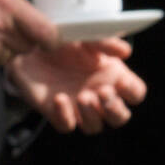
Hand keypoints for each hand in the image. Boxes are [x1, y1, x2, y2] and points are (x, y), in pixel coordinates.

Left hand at [7, 38, 146, 131]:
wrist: (30, 45)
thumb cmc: (64, 41)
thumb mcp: (85, 37)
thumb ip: (105, 43)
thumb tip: (126, 51)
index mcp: (112, 77)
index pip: (135, 93)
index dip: (132, 91)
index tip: (121, 82)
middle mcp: (98, 96)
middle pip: (119, 117)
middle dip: (115, 110)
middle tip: (102, 92)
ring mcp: (77, 107)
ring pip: (94, 127)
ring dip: (92, 115)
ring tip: (82, 96)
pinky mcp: (56, 112)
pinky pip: (66, 125)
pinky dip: (65, 116)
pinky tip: (59, 98)